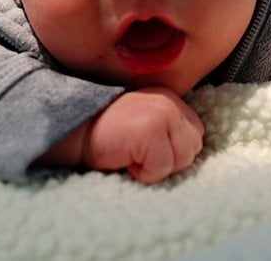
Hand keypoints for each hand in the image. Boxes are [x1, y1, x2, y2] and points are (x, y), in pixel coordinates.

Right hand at [83, 87, 204, 183]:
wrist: (75, 131)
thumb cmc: (108, 135)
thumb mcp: (144, 123)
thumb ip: (168, 130)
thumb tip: (190, 152)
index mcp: (169, 97)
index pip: (195, 135)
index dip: (172, 150)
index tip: (146, 148)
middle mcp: (169, 101)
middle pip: (193, 149)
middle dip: (168, 160)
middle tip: (137, 152)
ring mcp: (162, 114)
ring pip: (182, 160)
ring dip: (156, 167)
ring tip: (132, 154)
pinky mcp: (151, 130)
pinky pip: (162, 167)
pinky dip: (144, 172)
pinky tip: (125, 158)